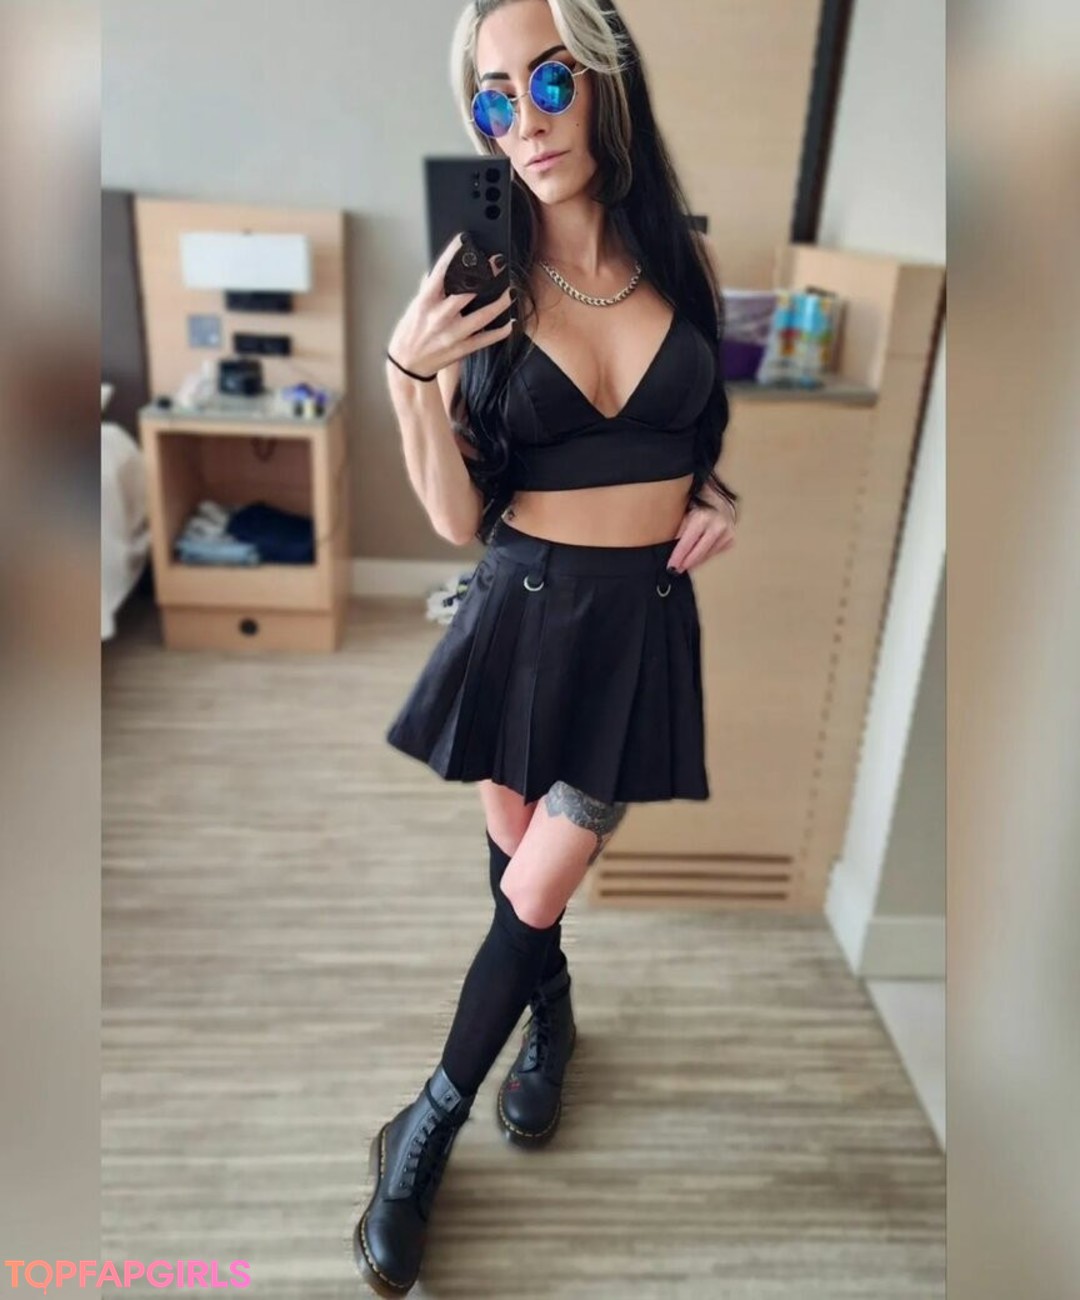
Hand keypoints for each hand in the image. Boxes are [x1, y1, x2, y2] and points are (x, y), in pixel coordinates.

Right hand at [387, 233, 512, 377]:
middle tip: (499, 262)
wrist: (407, 364)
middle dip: (484, 275)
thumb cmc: (411, 332)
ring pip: (482, 317)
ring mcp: (452, 334)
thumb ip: (430, 287)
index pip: (441, 272)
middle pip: (466, 292)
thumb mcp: (416, 305)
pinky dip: (500, 331)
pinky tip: (511, 321)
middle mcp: (439, 317)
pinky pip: (485, 340)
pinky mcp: (461, 350)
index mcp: (426, 302)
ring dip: (499, 303)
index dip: (453, 254)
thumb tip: (443, 267)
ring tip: (511, 291)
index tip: (465, 239)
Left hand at [667, 495, 736, 573]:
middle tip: (676, 571)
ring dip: (695, 561)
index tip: (671, 567)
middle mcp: (717, 526)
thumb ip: (679, 529)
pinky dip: (704, 556)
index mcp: (703, 518)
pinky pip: (714, 552)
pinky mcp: (730, 539)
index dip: (678, 557)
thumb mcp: (685, 511)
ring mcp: (727, 533)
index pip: (687, 543)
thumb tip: (669, 548)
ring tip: (683, 565)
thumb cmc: (698, 502)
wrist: (719, 498)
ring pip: (706, 555)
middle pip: (698, 552)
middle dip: (685, 563)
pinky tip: (696, 556)